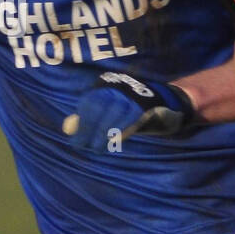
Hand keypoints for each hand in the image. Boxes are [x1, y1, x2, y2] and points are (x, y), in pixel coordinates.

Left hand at [62, 72, 194, 152]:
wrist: (167, 103)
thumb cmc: (132, 111)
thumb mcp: (108, 114)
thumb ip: (89, 119)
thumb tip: (67, 128)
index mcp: (106, 85)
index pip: (89, 103)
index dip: (82, 124)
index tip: (77, 142)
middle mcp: (118, 85)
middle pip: (99, 107)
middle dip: (90, 129)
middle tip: (85, 148)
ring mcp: (133, 93)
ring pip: (114, 112)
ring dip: (104, 133)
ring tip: (98, 148)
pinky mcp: (146, 102)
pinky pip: (130, 117)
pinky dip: (121, 131)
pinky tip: (114, 142)